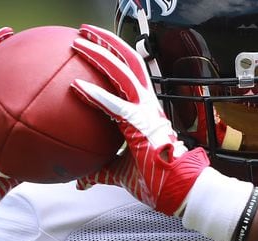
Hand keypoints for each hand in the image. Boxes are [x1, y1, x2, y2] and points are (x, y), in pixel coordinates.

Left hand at [70, 24, 209, 215]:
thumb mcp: (120, 173)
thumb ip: (99, 171)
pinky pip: (115, 105)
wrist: (181, 191)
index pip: (127, 77)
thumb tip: (80, 182)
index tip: (92, 49)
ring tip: (79, 41)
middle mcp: (148, 105)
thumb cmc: (157, 181)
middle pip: (128, 62)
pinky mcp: (141, 126)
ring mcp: (146, 112)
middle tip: (84, 33)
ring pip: (123, 72)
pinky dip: (96, 95)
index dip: (111, 60)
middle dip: (107, 43)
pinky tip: (76, 86)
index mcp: (145, 111)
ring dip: (100, 54)